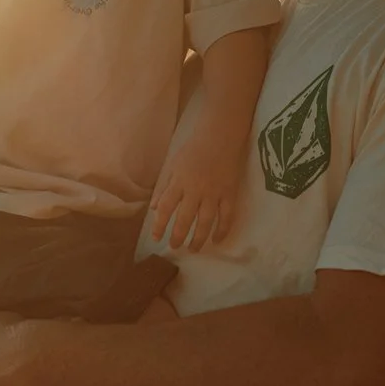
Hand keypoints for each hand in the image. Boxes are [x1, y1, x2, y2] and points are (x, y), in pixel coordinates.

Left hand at [150, 127, 242, 251]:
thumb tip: (154, 208)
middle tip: (174, 247)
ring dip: (198, 239)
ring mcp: (214, 193)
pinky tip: (217, 240)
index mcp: (179, 183)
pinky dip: (222, 230)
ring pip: (205, 222)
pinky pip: (227, 216)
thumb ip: (164, 187)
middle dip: (178, 237)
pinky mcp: (229, 193)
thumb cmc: (194, 148)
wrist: (220, 136)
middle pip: (185, 219)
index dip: (159, 226)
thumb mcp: (173, 165)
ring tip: (193, 249)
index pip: (166, 209)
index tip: (156, 238)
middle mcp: (195, 191)